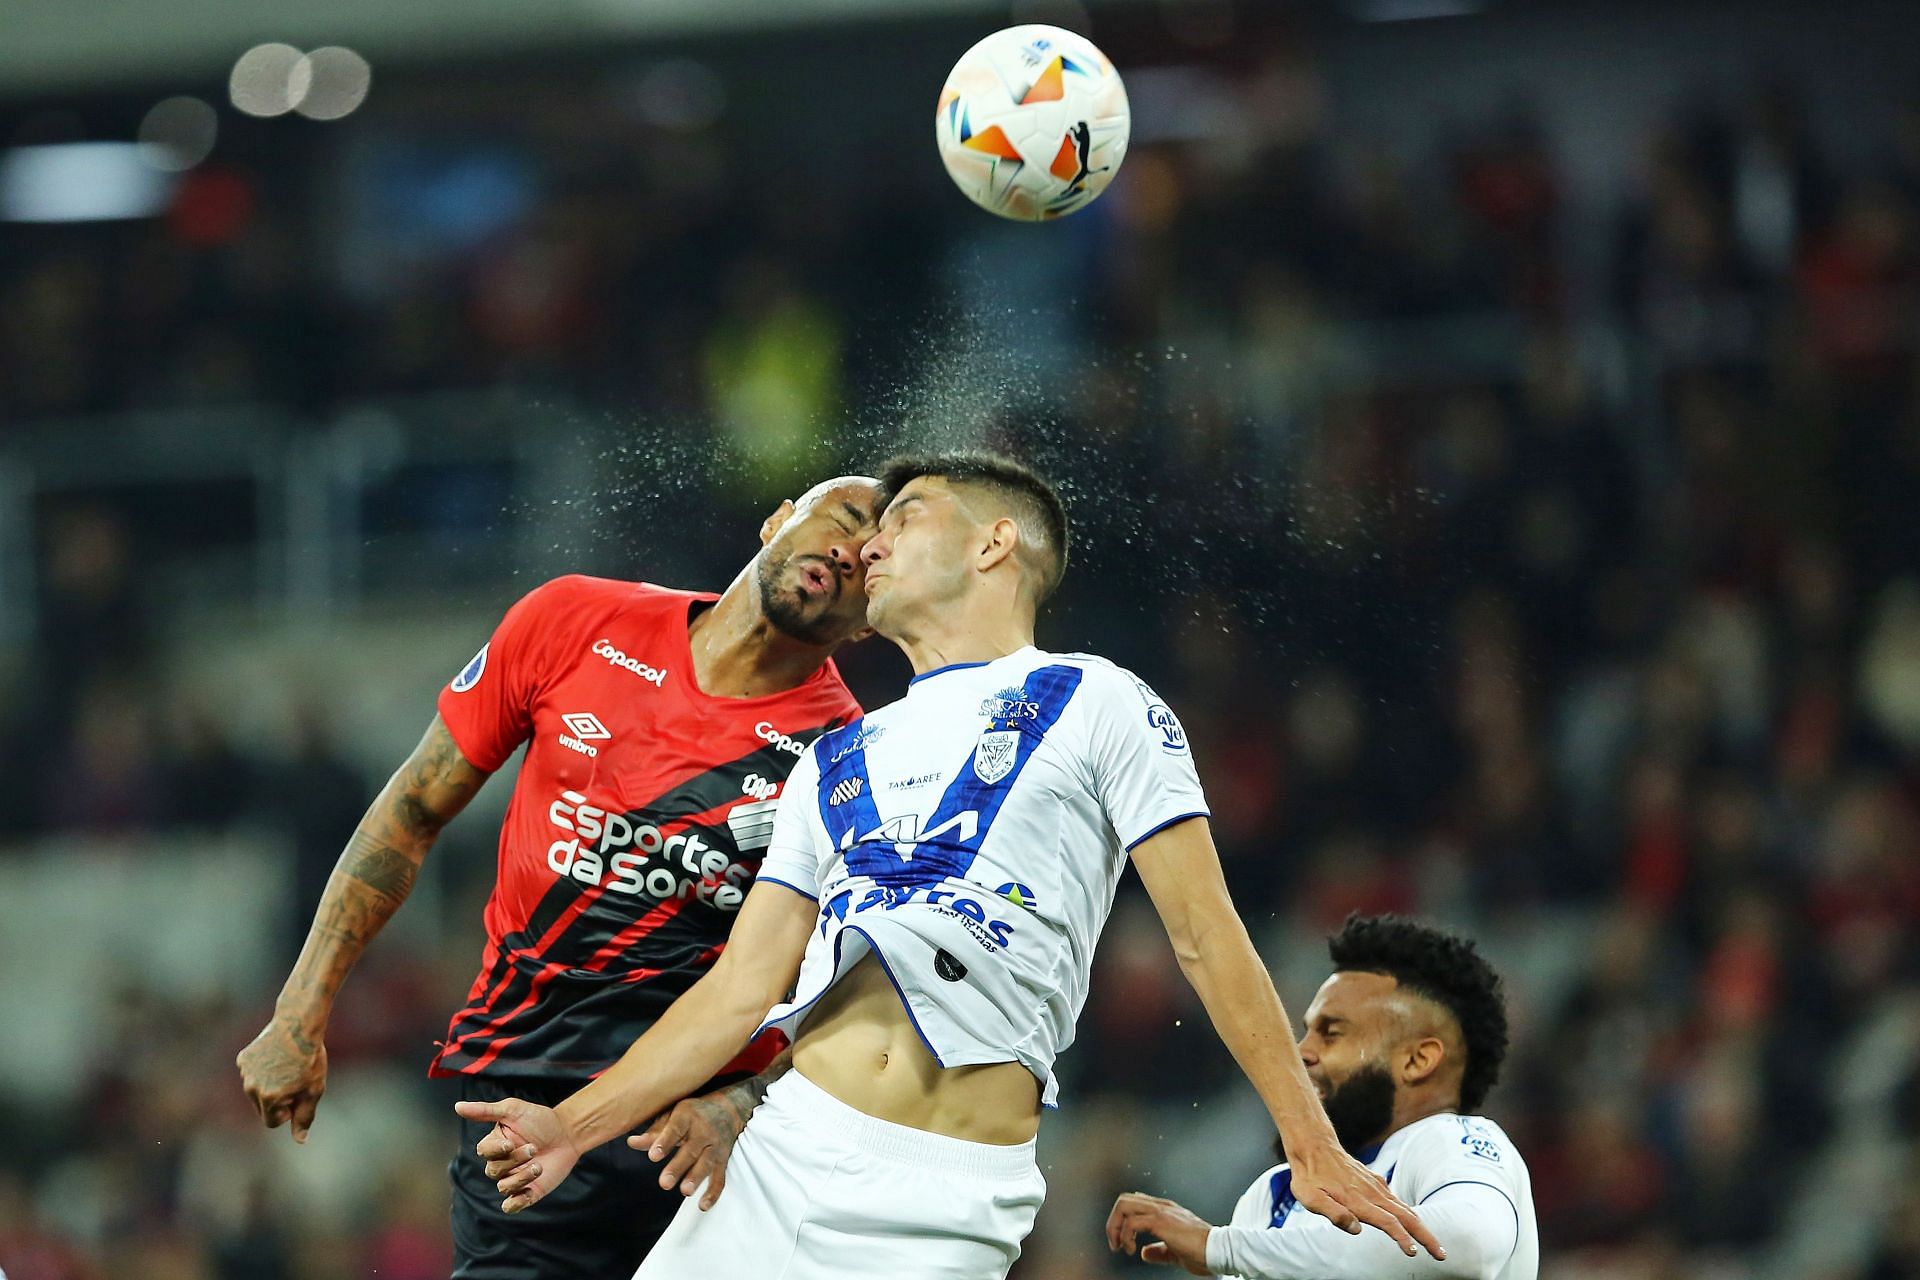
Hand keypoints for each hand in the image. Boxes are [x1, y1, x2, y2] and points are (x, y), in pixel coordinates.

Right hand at [236, 1016, 327, 1142]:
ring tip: (287, 1066)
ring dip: (269, 1084)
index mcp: (269, 1099)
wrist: (299, 1025)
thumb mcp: (313, 1091)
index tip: (298, 1096)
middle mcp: (251, 1088)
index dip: (288, 1112)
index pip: (272, 1122)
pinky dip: (262, 1069)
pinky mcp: (242, 1059)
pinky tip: (276, 1056)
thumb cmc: (310, 1059)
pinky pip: (251, 1073)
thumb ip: (304, 1118)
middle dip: (277, 1100)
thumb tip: (300, 1141)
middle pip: (262, 1108)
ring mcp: (245, 1073)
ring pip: (256, 1090)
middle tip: (294, 1080)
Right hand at [454, 1097, 583, 1212]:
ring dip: (521, 1178)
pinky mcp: (528, 1191)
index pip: (483, 1153)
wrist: (569, 1133)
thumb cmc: (540, 1119)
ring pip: (504, 1187)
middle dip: (514, 1161)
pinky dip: (515, 1203)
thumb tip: (457, 1106)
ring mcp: (515, 1178)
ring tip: (539, 1165)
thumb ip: (486, 1110)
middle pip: (493, 1171)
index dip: (494, 1151)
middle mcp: (502, 1163)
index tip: (509, 1143)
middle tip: (533, 1148)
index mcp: (495, 1144)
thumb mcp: (513, 1110)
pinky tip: (527, 1192)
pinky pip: (512, 1205)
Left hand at [627, 1084, 755, 1210]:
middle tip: (664, 1183)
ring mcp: (715, 1146)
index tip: (653, 1156)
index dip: (664, 1142)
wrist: (729, 1108)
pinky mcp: (723, 1160)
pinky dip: (713, 1192)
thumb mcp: (673, 1114)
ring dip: (696, 1178)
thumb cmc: (693, 1113)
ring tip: (685, 1191)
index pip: (675, 1129)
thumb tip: (632, 1143)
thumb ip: (654, 1132)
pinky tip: (703, 1205)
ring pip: (706, 1163)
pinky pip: (720, 1177)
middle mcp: (703, 1131)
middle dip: (678, 1167)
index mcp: (687, 1116)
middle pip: (690, 1150)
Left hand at [1106, 1192, 1214, 1273]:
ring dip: (1115, 1227)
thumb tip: (1144, 1253)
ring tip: (1120, 1246)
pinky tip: (1131, 1249)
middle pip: (1124, 1199)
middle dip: (1113, 1222)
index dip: (1122, 1220)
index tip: (1122, 1242)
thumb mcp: (1175, 1251)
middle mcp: (1161, 1207)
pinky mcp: (1161, 1222)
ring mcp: (1161, 1212)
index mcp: (1165, 1211)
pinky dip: (1125, 1235)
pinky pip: (1132, 1222)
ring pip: (1124, 1205)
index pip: (1135, 1202)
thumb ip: (1159, 1251)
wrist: (1218, 1250)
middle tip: (1115, 1244)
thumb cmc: (1203, 1251)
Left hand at [1288, 1135, 1443, 1259]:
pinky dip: (1410, 1213)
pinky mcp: (1375, 1182)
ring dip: (1422, 1227)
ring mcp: (1376, 1186)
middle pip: (1406, 1216)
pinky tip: (1414, 1222)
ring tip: (1434, 1244)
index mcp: (1358, 1200)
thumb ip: (1333, 1213)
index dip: (1402, 1238)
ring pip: (1405, 1208)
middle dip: (1426, 1236)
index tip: (1414, 1252)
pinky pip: (1397, 1200)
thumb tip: (1356, 1229)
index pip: (1387, 1222)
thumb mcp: (1310, 1198)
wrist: (1314, 1146)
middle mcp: (1372, 1193)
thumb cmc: (1309, 1176)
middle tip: (1441, 1255)